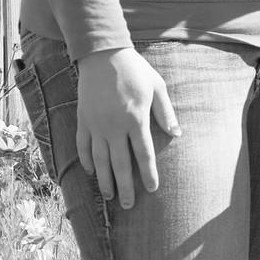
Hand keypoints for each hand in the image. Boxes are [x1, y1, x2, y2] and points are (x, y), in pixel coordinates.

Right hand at [76, 48, 180, 207]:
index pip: (144, 154)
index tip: (152, 189)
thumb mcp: (157, 87)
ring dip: (105, 180)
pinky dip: (87, 161)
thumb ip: (165, 112)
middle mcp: (115, 126)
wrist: (102, 54)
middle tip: (128, 205)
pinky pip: (83, 146)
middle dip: (126, 187)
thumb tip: (177, 134)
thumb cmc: (135, 70)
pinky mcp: (83, 120)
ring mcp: (96, 125)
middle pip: (121, 164)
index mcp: (136, 119)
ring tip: (109, 197)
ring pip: (100, 160)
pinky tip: (92, 173)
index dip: (148, 174)